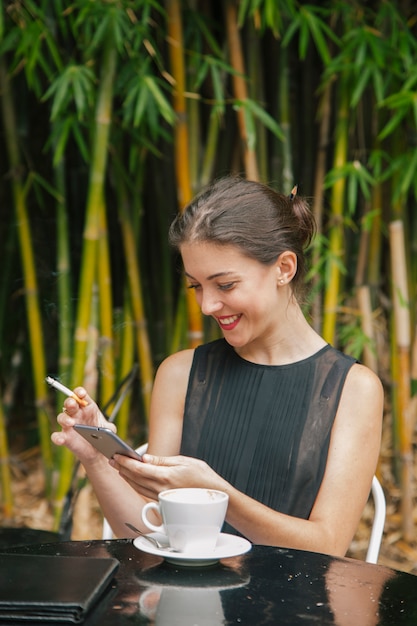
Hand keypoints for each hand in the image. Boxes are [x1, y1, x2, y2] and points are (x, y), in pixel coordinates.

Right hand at [51, 387, 115, 461]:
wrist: (97, 451)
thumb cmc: (102, 435)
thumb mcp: (109, 429)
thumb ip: (110, 427)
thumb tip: (109, 429)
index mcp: (87, 407)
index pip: (80, 395)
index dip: (79, 392)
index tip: (81, 393)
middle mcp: (76, 414)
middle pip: (69, 403)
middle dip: (70, 401)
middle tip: (73, 404)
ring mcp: (69, 425)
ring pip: (61, 417)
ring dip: (64, 418)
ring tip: (71, 423)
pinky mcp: (65, 438)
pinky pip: (57, 436)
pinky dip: (57, 437)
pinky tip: (61, 439)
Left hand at [110, 453, 229, 500]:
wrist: (216, 496)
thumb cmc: (203, 477)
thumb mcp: (184, 461)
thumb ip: (162, 461)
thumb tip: (145, 459)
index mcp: (166, 477)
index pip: (138, 469)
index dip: (125, 462)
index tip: (117, 454)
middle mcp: (161, 489)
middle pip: (134, 479)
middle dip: (121, 468)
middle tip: (112, 458)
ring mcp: (161, 497)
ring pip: (137, 487)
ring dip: (126, 476)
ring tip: (118, 466)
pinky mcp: (163, 502)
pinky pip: (144, 492)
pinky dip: (135, 484)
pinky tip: (132, 478)